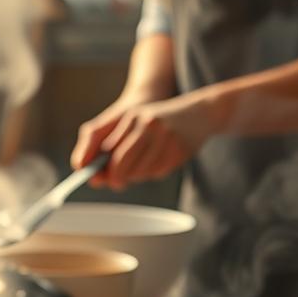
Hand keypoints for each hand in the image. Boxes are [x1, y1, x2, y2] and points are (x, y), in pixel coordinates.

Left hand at [71, 91, 219, 190]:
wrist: (201, 112)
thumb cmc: (161, 121)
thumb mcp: (138, 122)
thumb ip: (117, 143)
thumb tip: (101, 174)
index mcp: (132, 117)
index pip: (111, 150)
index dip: (103, 169)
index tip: (97, 179)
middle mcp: (148, 125)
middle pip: (123, 162)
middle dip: (117, 177)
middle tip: (116, 183)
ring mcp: (165, 137)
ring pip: (141, 170)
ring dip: (137, 176)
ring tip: (141, 168)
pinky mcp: (179, 150)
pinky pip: (158, 171)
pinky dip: (154, 172)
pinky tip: (159, 162)